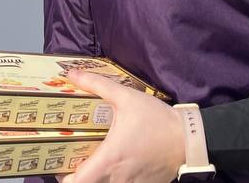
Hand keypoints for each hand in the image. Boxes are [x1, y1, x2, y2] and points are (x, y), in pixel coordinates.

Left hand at [56, 69, 184, 182]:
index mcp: (110, 159)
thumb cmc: (156, 119)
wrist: (189, 138)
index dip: (65, 177)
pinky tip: (118, 162)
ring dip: (98, 176)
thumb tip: (72, 75)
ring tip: (94, 158)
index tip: (59, 165)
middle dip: (79, 175)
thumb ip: (97, 85)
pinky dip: (116, 178)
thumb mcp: (125, 97)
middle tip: (74, 159)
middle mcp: (118, 177)